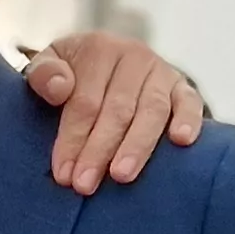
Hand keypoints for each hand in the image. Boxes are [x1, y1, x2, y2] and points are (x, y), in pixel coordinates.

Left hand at [32, 32, 207, 195]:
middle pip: (117, 109)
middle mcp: (133, 56)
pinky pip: (190, 102)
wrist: (106, 62)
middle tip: (85, 184)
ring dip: (137, 146)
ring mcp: (160, 71)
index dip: (73, 138)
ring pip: (152, 110)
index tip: (63, 173)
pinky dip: (189, 120)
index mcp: (98, 49)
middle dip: (99, 150)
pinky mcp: (182, 87)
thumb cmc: (72, 74)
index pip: (85, 100)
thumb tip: (59, 88)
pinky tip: (181, 141)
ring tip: (121, 175)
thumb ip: (44, 74)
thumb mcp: (48, 66)